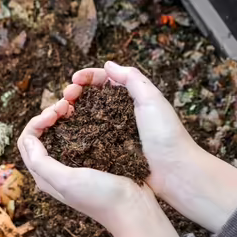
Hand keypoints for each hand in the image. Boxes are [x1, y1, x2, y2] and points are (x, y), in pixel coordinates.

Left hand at [17, 99, 179, 236]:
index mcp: (44, 176)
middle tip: (65, 105)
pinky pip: (76, 136)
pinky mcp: (90, 159)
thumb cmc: (101, 197)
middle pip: (40, 135)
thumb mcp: (67, 181)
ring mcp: (73, 164)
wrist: (134, 209)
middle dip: (47, 116)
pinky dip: (76, 122)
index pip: (27, 141)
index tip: (55, 112)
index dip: (36, 122)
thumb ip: (42, 163)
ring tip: (74, 105)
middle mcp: (55, 170)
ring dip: (61, 117)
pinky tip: (86, 114)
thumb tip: (28, 139)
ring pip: (57, 133)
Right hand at [65, 62, 236, 233]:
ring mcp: (113, 133)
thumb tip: (108, 65)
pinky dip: (75, 131)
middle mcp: (120, 113)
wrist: (174, 172)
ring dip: (71, 111)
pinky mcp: (108, 151)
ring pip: (86, 116)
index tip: (74, 80)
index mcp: (132, 97)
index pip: (104, 80)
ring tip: (61, 112)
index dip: (87, 77)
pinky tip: (66, 131)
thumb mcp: (151, 99)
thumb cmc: (166, 135)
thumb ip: (132, 78)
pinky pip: (88, 138)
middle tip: (65, 97)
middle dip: (75, 92)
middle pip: (91, 97)